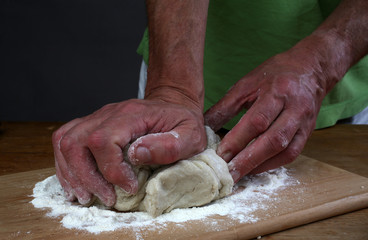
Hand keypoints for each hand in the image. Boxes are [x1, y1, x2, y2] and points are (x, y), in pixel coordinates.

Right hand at [52, 98, 205, 205]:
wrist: (173, 104)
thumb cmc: (182, 122)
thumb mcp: (190, 135)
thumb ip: (167, 146)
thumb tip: (135, 156)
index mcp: (133, 114)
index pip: (104, 140)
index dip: (112, 170)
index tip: (130, 187)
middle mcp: (109, 113)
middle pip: (77, 142)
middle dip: (87, 177)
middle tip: (106, 197)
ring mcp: (98, 117)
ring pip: (66, 141)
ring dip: (72, 173)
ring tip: (86, 195)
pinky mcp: (93, 124)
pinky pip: (65, 140)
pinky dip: (66, 164)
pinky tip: (76, 182)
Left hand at [205, 47, 326, 181]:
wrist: (311, 69)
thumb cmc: (275, 74)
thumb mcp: (247, 83)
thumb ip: (226, 106)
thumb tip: (205, 127)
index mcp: (278, 91)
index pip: (257, 120)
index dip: (238, 140)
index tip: (220, 155)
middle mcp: (295, 108)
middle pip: (273, 140)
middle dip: (248, 160)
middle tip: (228, 174)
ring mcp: (305, 122)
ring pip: (285, 150)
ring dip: (260, 166)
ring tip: (239, 175)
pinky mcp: (309, 132)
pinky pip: (293, 154)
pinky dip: (272, 164)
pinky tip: (256, 168)